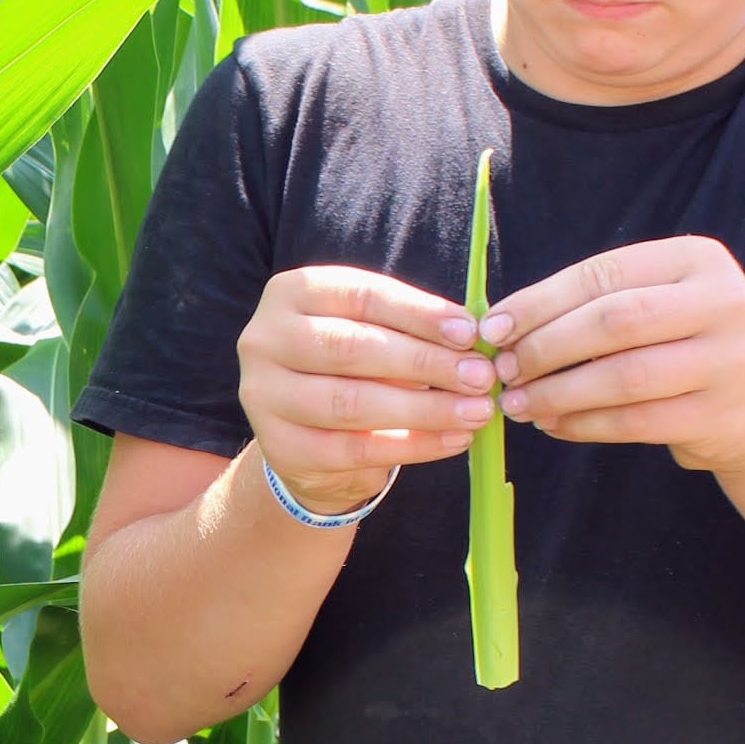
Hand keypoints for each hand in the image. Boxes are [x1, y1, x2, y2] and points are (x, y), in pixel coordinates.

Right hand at [237, 265, 497, 513]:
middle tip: (480, 376)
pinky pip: (355, 450)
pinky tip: (453, 440)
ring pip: (353, 403)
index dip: (419, 313)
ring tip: (475, 411)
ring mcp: (264, 396)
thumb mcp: (373, 333)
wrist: (305, 436)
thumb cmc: (349, 368)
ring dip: (425, 408)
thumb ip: (410, 329)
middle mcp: (265, 339)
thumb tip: (471, 338)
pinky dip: (413, 446)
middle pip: (354, 348)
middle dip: (426, 362)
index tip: (470, 332)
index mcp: (291, 293)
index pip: (362, 295)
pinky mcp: (281, 448)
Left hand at [484, 237, 744, 472]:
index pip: (604, 274)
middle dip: (547, 347)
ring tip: (517, 403)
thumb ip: (588, 304)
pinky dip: (584, 425)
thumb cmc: (678, 340)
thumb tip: (498, 325)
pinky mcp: (719, 416)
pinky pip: (636, 423)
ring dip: (558, 393)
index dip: (540, 302)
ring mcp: (728, 362)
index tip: (492, 328)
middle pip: (615, 322)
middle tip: (505, 370)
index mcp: (698, 259)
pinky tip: (552, 425)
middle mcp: (723, 303)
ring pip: (624, 377)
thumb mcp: (650, 301)